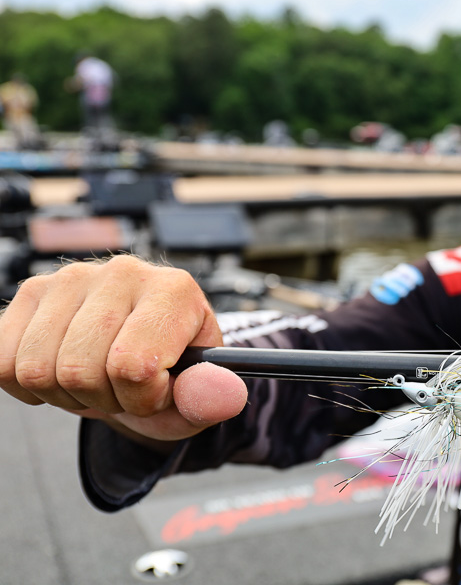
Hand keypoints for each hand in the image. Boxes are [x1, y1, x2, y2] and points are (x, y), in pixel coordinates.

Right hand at [0, 255, 247, 443]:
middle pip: (79, 370)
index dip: (143, 397)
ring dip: (66, 395)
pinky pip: (2, 363)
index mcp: (175, 290)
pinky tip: (63, 371)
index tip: (158, 389)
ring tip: (97, 380)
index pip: (134, 365)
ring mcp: (71, 278)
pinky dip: (29, 386)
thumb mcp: (200, 396)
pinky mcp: (30, 293)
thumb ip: (213, 397)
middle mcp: (124, 273)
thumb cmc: (172, 377)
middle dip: (104, 400)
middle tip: (124, 388)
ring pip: (36, 369)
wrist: (141, 361)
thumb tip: (225, 395)